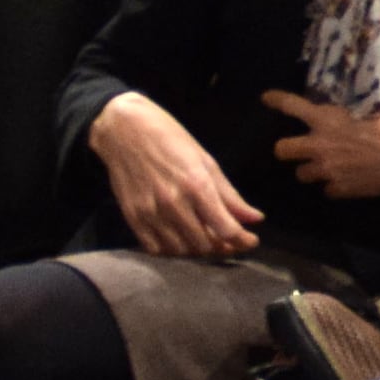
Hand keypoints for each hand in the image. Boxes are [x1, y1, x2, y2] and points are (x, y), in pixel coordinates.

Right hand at [89, 91, 261, 259]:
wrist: (123, 129)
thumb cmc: (169, 138)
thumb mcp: (206, 160)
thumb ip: (230, 195)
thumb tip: (256, 219)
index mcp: (197, 185)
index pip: (226, 229)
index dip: (243, 240)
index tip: (251, 240)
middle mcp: (174, 203)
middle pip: (205, 245)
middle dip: (222, 246)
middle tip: (228, 238)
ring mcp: (151, 213)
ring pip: (181, 250)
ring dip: (197, 249)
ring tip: (205, 237)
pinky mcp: (133, 218)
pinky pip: (156, 249)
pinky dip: (171, 250)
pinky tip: (180, 239)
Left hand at [265, 94, 379, 202]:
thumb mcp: (372, 111)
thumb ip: (349, 118)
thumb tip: (346, 120)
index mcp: (327, 119)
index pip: (292, 106)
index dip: (276, 100)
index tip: (267, 98)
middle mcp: (320, 145)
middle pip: (282, 150)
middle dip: (287, 149)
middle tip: (300, 148)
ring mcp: (328, 170)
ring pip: (302, 174)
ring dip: (313, 169)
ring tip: (329, 165)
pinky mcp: (341, 189)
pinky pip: (328, 189)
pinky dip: (335, 185)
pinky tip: (350, 179)